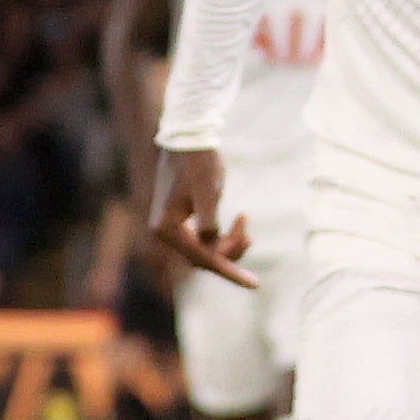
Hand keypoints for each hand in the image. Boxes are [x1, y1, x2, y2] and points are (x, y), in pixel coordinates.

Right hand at [147, 147, 257, 289]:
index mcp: (166, 229)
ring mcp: (171, 225)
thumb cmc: (200, 162)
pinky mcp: (181, 217)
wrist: (190, 136)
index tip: (255, 284)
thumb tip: (212, 250)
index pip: (202, 259)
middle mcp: (164, 231)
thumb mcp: (208, 192)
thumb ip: (208, 223)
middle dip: (230, 252)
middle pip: (202, 258)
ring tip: (246, 225)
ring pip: (204, 248)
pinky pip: (203, 237)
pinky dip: (222, 234)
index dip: (230, 271)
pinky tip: (240, 222)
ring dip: (228, 243)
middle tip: (250, 235)